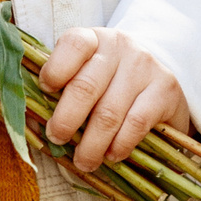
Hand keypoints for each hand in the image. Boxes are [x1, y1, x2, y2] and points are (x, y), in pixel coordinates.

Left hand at [37, 27, 190, 171]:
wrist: (160, 76)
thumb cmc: (112, 79)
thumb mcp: (89, 71)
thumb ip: (65, 87)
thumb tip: (35, 123)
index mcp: (95, 39)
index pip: (74, 44)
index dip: (55, 70)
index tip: (45, 92)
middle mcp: (120, 47)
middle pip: (85, 87)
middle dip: (66, 121)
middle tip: (57, 140)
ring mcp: (144, 66)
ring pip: (109, 113)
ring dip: (91, 145)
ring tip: (84, 161)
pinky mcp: (165, 89)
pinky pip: (136, 123)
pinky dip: (119, 145)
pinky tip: (112, 156)